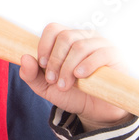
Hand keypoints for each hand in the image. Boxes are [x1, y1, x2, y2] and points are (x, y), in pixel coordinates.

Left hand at [18, 23, 132, 131]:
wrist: (94, 110)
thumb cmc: (71, 94)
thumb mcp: (45, 87)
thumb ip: (31, 74)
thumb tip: (24, 58)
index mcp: (67, 39)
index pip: (53, 29)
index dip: (44, 46)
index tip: (42, 66)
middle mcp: (84, 37)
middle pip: (65, 37)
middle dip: (55, 61)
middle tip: (53, 80)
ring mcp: (100, 44)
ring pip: (80, 46)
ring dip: (68, 68)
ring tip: (65, 85)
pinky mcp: (114, 55)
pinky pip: (100, 53)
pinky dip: (87, 65)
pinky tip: (80, 76)